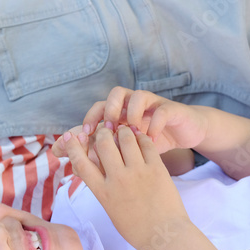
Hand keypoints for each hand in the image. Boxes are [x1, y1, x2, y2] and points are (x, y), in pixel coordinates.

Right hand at [64, 125, 188, 249]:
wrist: (163, 236)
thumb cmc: (135, 227)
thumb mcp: (110, 208)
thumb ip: (102, 188)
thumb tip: (96, 170)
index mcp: (103, 192)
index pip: (81, 163)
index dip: (72, 147)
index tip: (70, 137)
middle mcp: (118, 179)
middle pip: (103, 143)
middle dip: (102, 133)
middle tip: (105, 130)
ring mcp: (138, 173)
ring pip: (125, 138)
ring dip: (122, 131)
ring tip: (124, 130)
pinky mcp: (157, 169)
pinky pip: (146, 144)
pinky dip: (141, 137)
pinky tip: (140, 138)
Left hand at [80, 87, 209, 154]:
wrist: (184, 133)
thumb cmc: (149, 141)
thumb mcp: (124, 147)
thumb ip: (98, 150)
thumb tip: (65, 156)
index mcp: (120, 111)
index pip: (99, 107)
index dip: (90, 117)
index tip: (85, 135)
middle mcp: (134, 103)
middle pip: (116, 93)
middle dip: (109, 110)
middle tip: (108, 130)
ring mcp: (153, 104)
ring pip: (138, 95)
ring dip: (131, 113)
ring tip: (130, 133)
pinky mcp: (171, 109)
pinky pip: (161, 110)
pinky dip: (154, 124)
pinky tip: (150, 139)